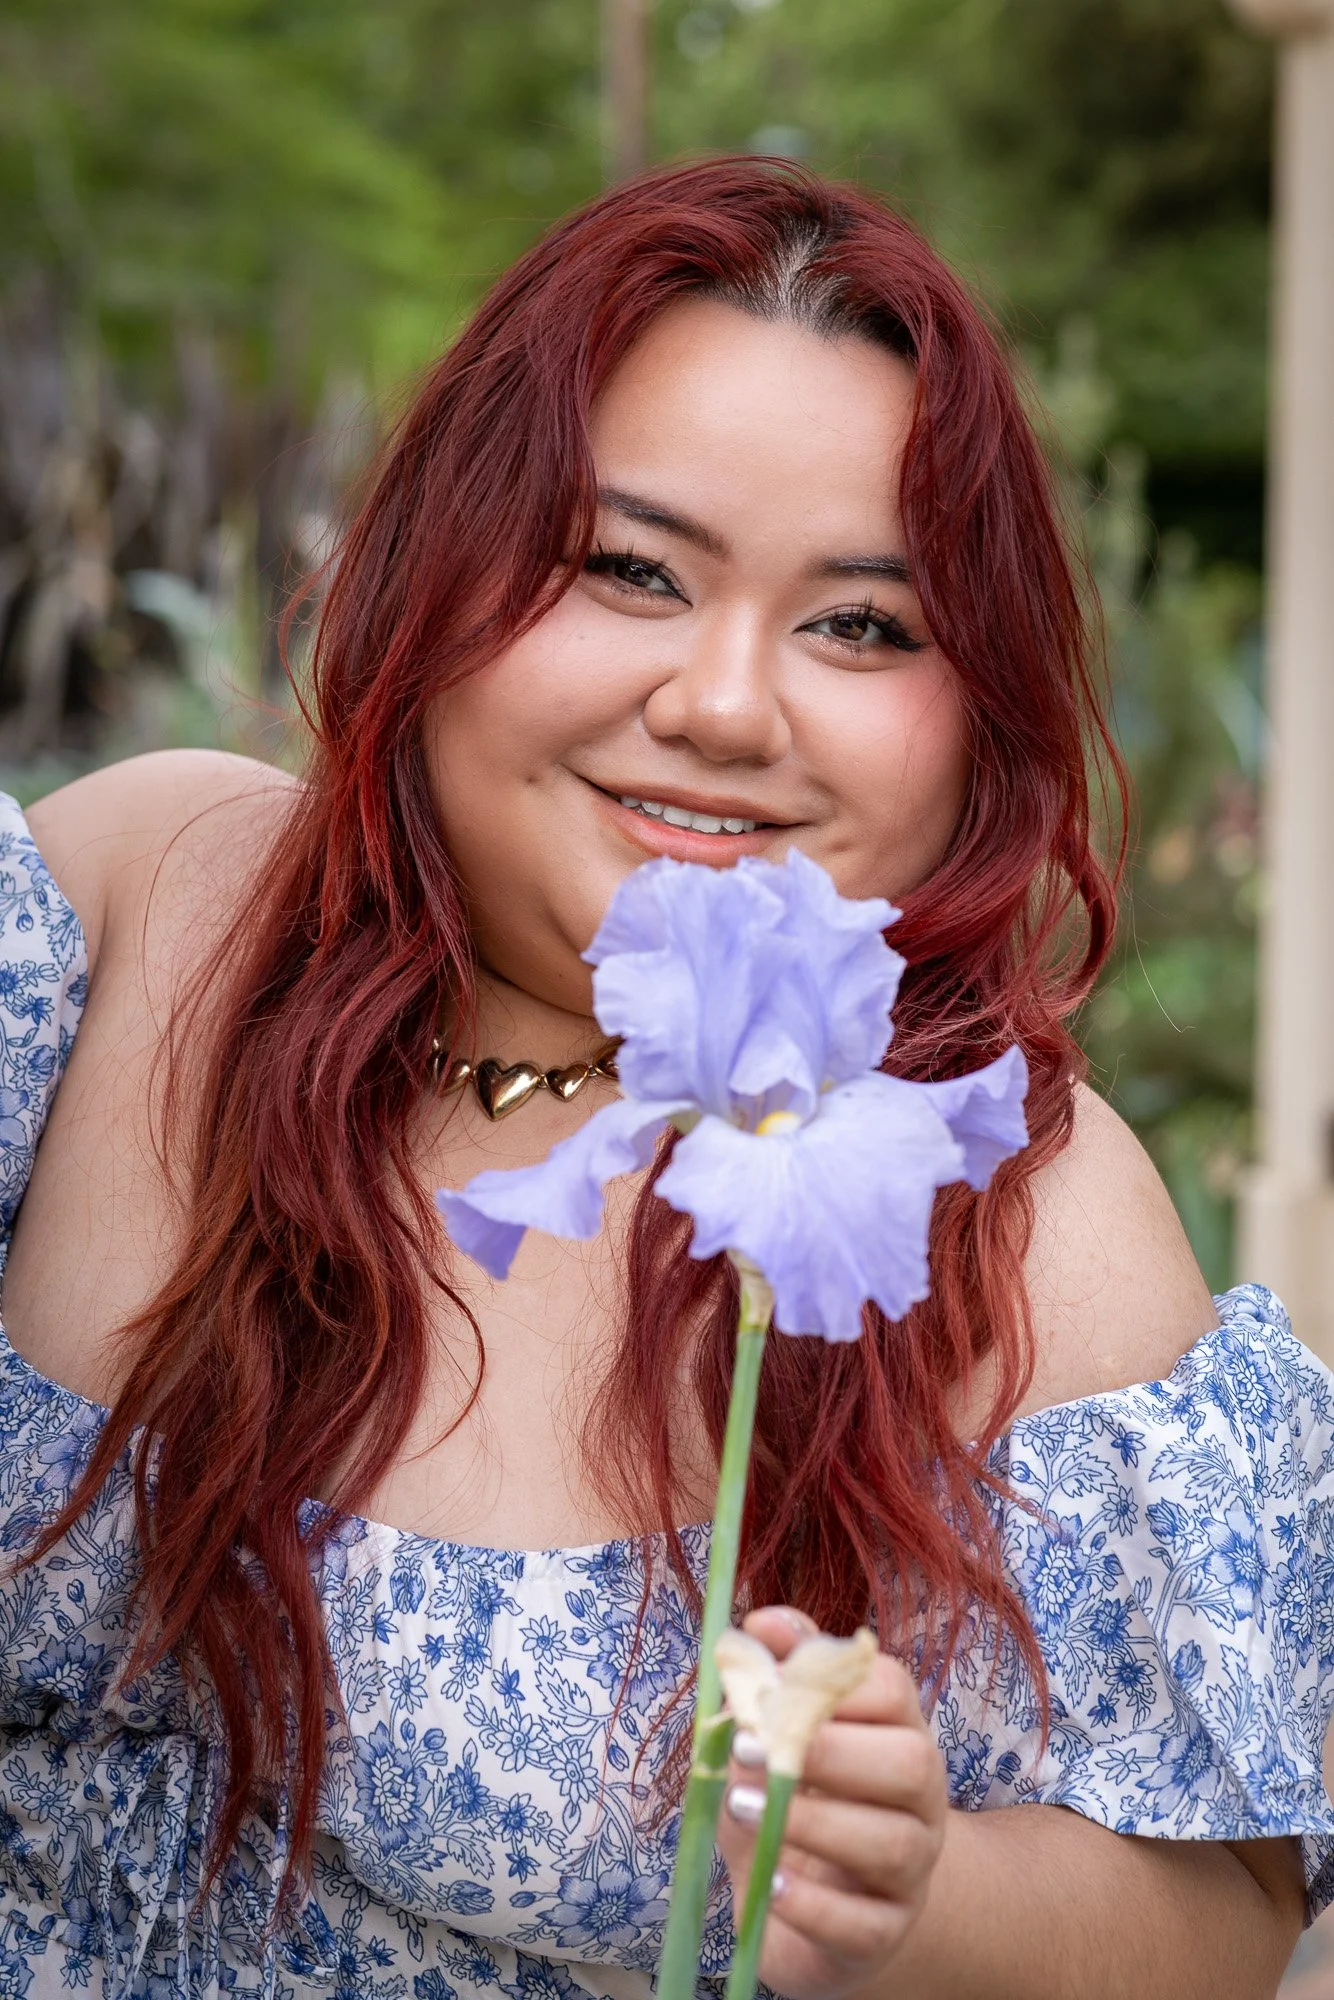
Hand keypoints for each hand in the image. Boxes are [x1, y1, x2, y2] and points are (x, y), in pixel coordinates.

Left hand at [714, 1606, 946, 1999]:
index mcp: (897, 1730)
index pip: (893, 1689)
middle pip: (909, 1763)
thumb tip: (759, 1623)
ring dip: (811, 1825)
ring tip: (741, 1810)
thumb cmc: (800, 1796)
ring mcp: (911, 1869)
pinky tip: (770, 1885)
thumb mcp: (783, 1731)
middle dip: (829, 1753)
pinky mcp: (883, 1932)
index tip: (768, 1688)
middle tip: (749, 1750)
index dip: (833, 1684)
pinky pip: (862, 1923)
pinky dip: (811, 1905)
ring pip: (890, 1843)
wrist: (828, 1903)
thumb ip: (779, 1673)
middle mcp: (919, 1797)